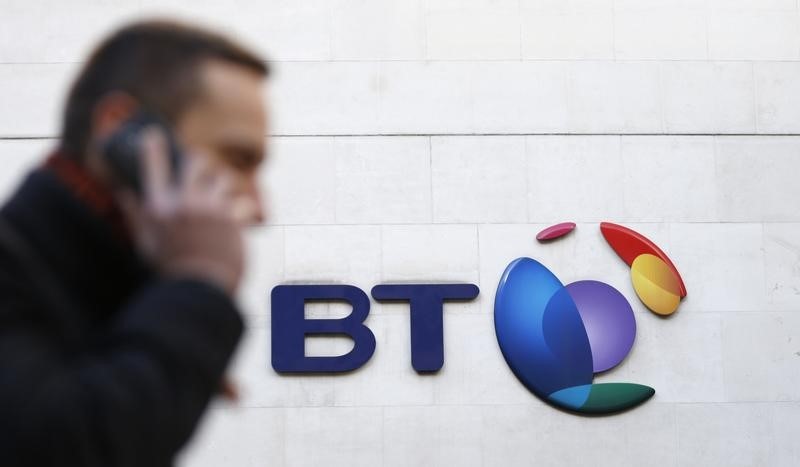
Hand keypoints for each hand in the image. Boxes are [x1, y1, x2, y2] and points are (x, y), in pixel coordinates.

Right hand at [115, 127, 243, 294]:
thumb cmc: (170, 269)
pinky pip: (242, 202)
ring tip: (221, 194)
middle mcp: (183, 203)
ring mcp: (210, 209)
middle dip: (199, 162)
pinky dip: (243, 208)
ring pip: (222, 178)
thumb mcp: (145, 243)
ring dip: (222, 184)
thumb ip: (135, 215)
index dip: (153, 147)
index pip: (153, 167)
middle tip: (200, 166)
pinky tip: (244, 214)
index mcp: (158, 208)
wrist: (199, 289)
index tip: (154, 134)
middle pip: (196, 162)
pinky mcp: (232, 218)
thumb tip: (123, 193)